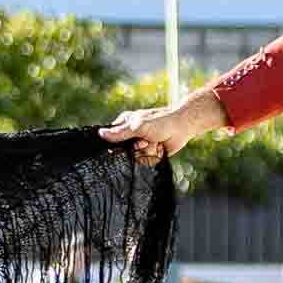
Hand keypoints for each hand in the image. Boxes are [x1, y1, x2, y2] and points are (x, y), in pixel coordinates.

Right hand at [100, 98, 220, 161]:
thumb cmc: (161, 121)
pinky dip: (154, 156)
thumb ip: (119, 133)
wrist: (183, 127)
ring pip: (135, 157)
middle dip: (136, 148)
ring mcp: (141, 145)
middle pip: (123, 151)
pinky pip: (145, 161)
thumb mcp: (138, 126)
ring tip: (156, 142)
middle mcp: (131, 135)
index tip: (127, 142)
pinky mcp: (150, 153)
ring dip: (147, 151)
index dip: (117, 144)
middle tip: (146, 140)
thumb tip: (100, 134)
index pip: (111, 138)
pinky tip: (160, 148)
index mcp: (125, 124)